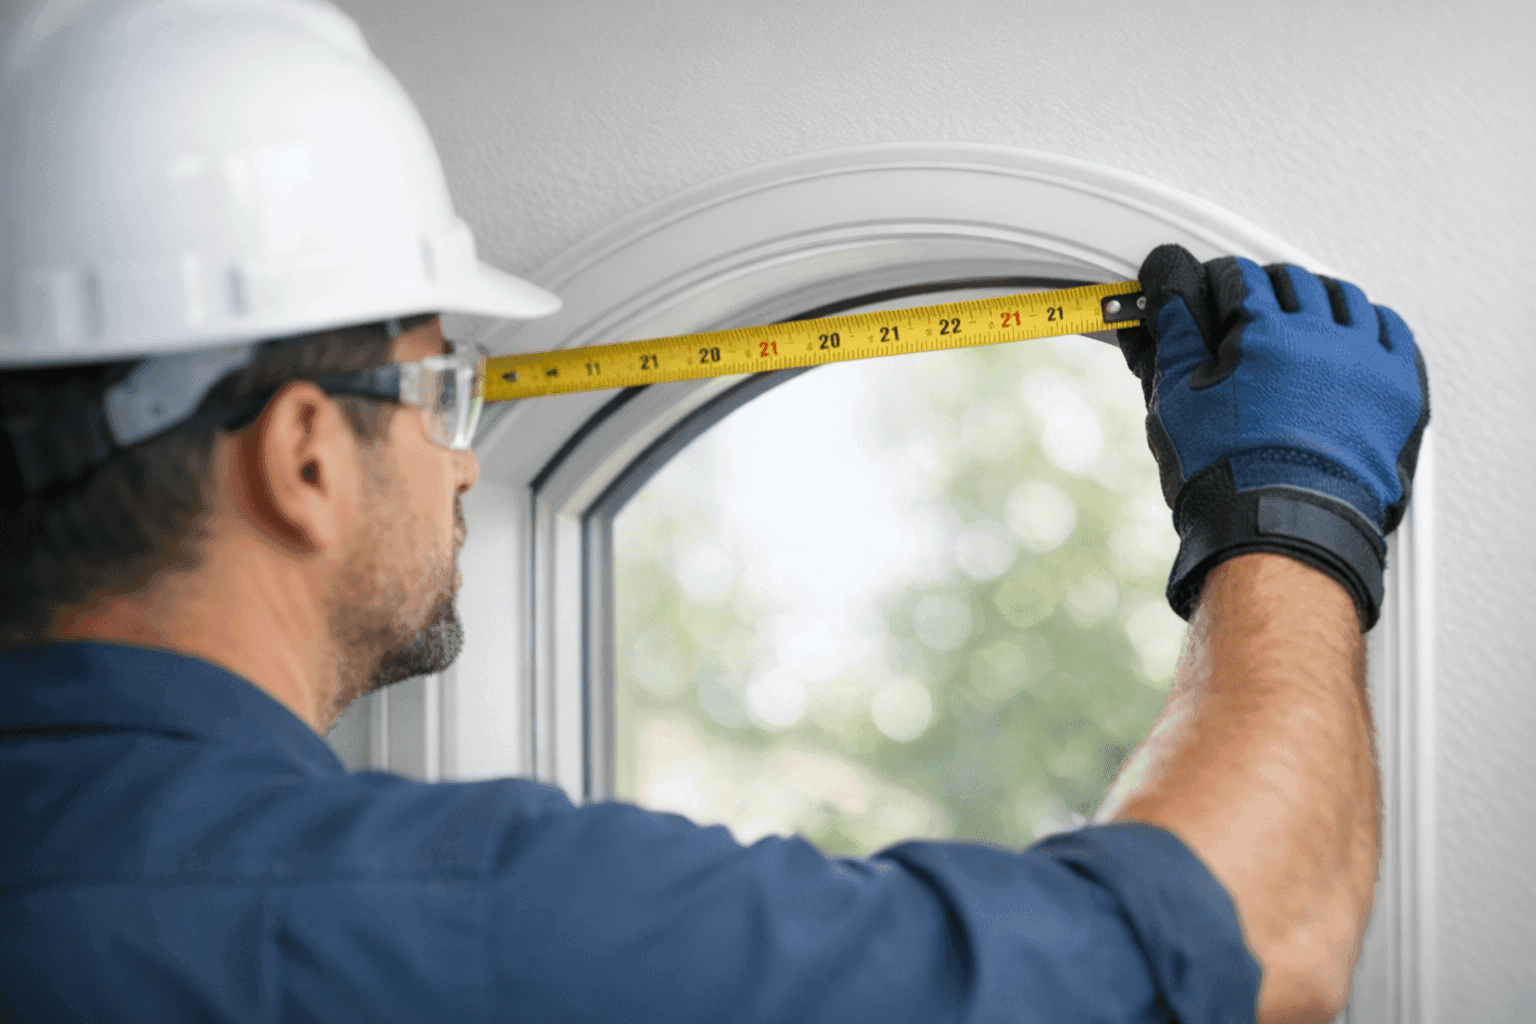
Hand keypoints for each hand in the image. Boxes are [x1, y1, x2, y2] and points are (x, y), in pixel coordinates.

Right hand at [1117, 244, 1428, 628]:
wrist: (1283, 530)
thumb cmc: (1229, 477)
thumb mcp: (1178, 401)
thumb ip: (1174, 336)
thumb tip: (1167, 290)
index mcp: (1264, 333)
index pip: (1238, 277)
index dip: (1214, 283)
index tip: (1204, 295)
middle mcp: (1320, 337)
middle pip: (1292, 281)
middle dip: (1263, 290)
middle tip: (1244, 311)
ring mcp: (1363, 361)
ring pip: (1343, 298)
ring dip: (1315, 300)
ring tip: (1294, 322)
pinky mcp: (1395, 390)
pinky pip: (1392, 332)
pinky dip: (1368, 325)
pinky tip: (1348, 336)